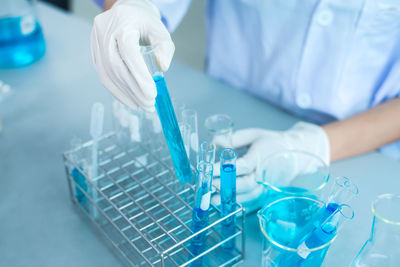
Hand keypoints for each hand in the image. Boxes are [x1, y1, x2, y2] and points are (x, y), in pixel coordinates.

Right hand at [91, 0, 174, 111]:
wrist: (126, 10)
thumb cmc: (145, 22)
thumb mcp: (161, 31)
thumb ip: (165, 48)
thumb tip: (162, 68)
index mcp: (123, 22)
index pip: (128, 52)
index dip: (139, 76)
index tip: (151, 94)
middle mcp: (105, 30)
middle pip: (116, 66)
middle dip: (134, 89)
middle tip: (149, 104)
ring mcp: (96, 41)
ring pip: (107, 73)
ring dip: (125, 94)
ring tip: (141, 106)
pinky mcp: (94, 51)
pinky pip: (103, 75)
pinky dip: (116, 90)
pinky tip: (129, 100)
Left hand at [211, 122, 329, 211]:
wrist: (298, 153)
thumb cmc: (272, 142)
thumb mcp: (253, 134)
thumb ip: (233, 139)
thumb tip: (214, 142)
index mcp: (261, 156)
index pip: (241, 166)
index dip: (224, 169)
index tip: (208, 169)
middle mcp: (266, 174)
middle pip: (246, 184)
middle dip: (226, 187)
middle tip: (209, 187)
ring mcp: (269, 186)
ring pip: (250, 197)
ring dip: (231, 200)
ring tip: (214, 200)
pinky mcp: (270, 194)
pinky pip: (255, 203)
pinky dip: (241, 206)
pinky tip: (228, 207)